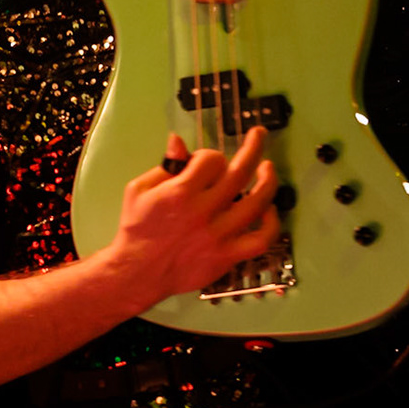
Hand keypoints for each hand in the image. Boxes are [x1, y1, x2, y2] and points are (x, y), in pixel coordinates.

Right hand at [106, 125, 280, 308]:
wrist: (137, 273)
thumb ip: (165, 166)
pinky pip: (259, 240)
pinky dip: (271, 224)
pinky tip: (268, 211)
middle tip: (259, 135)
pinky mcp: (226, 257)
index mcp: (180, 192)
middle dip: (253, 147)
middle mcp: (203, 212)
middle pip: (240, 173)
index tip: (204, 162)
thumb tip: (178, 141)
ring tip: (268, 168)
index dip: (210, 155)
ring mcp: (218, 236)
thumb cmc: (137, 229)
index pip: (211, 160)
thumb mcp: (139, 189)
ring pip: (256, 204)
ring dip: (267, 181)